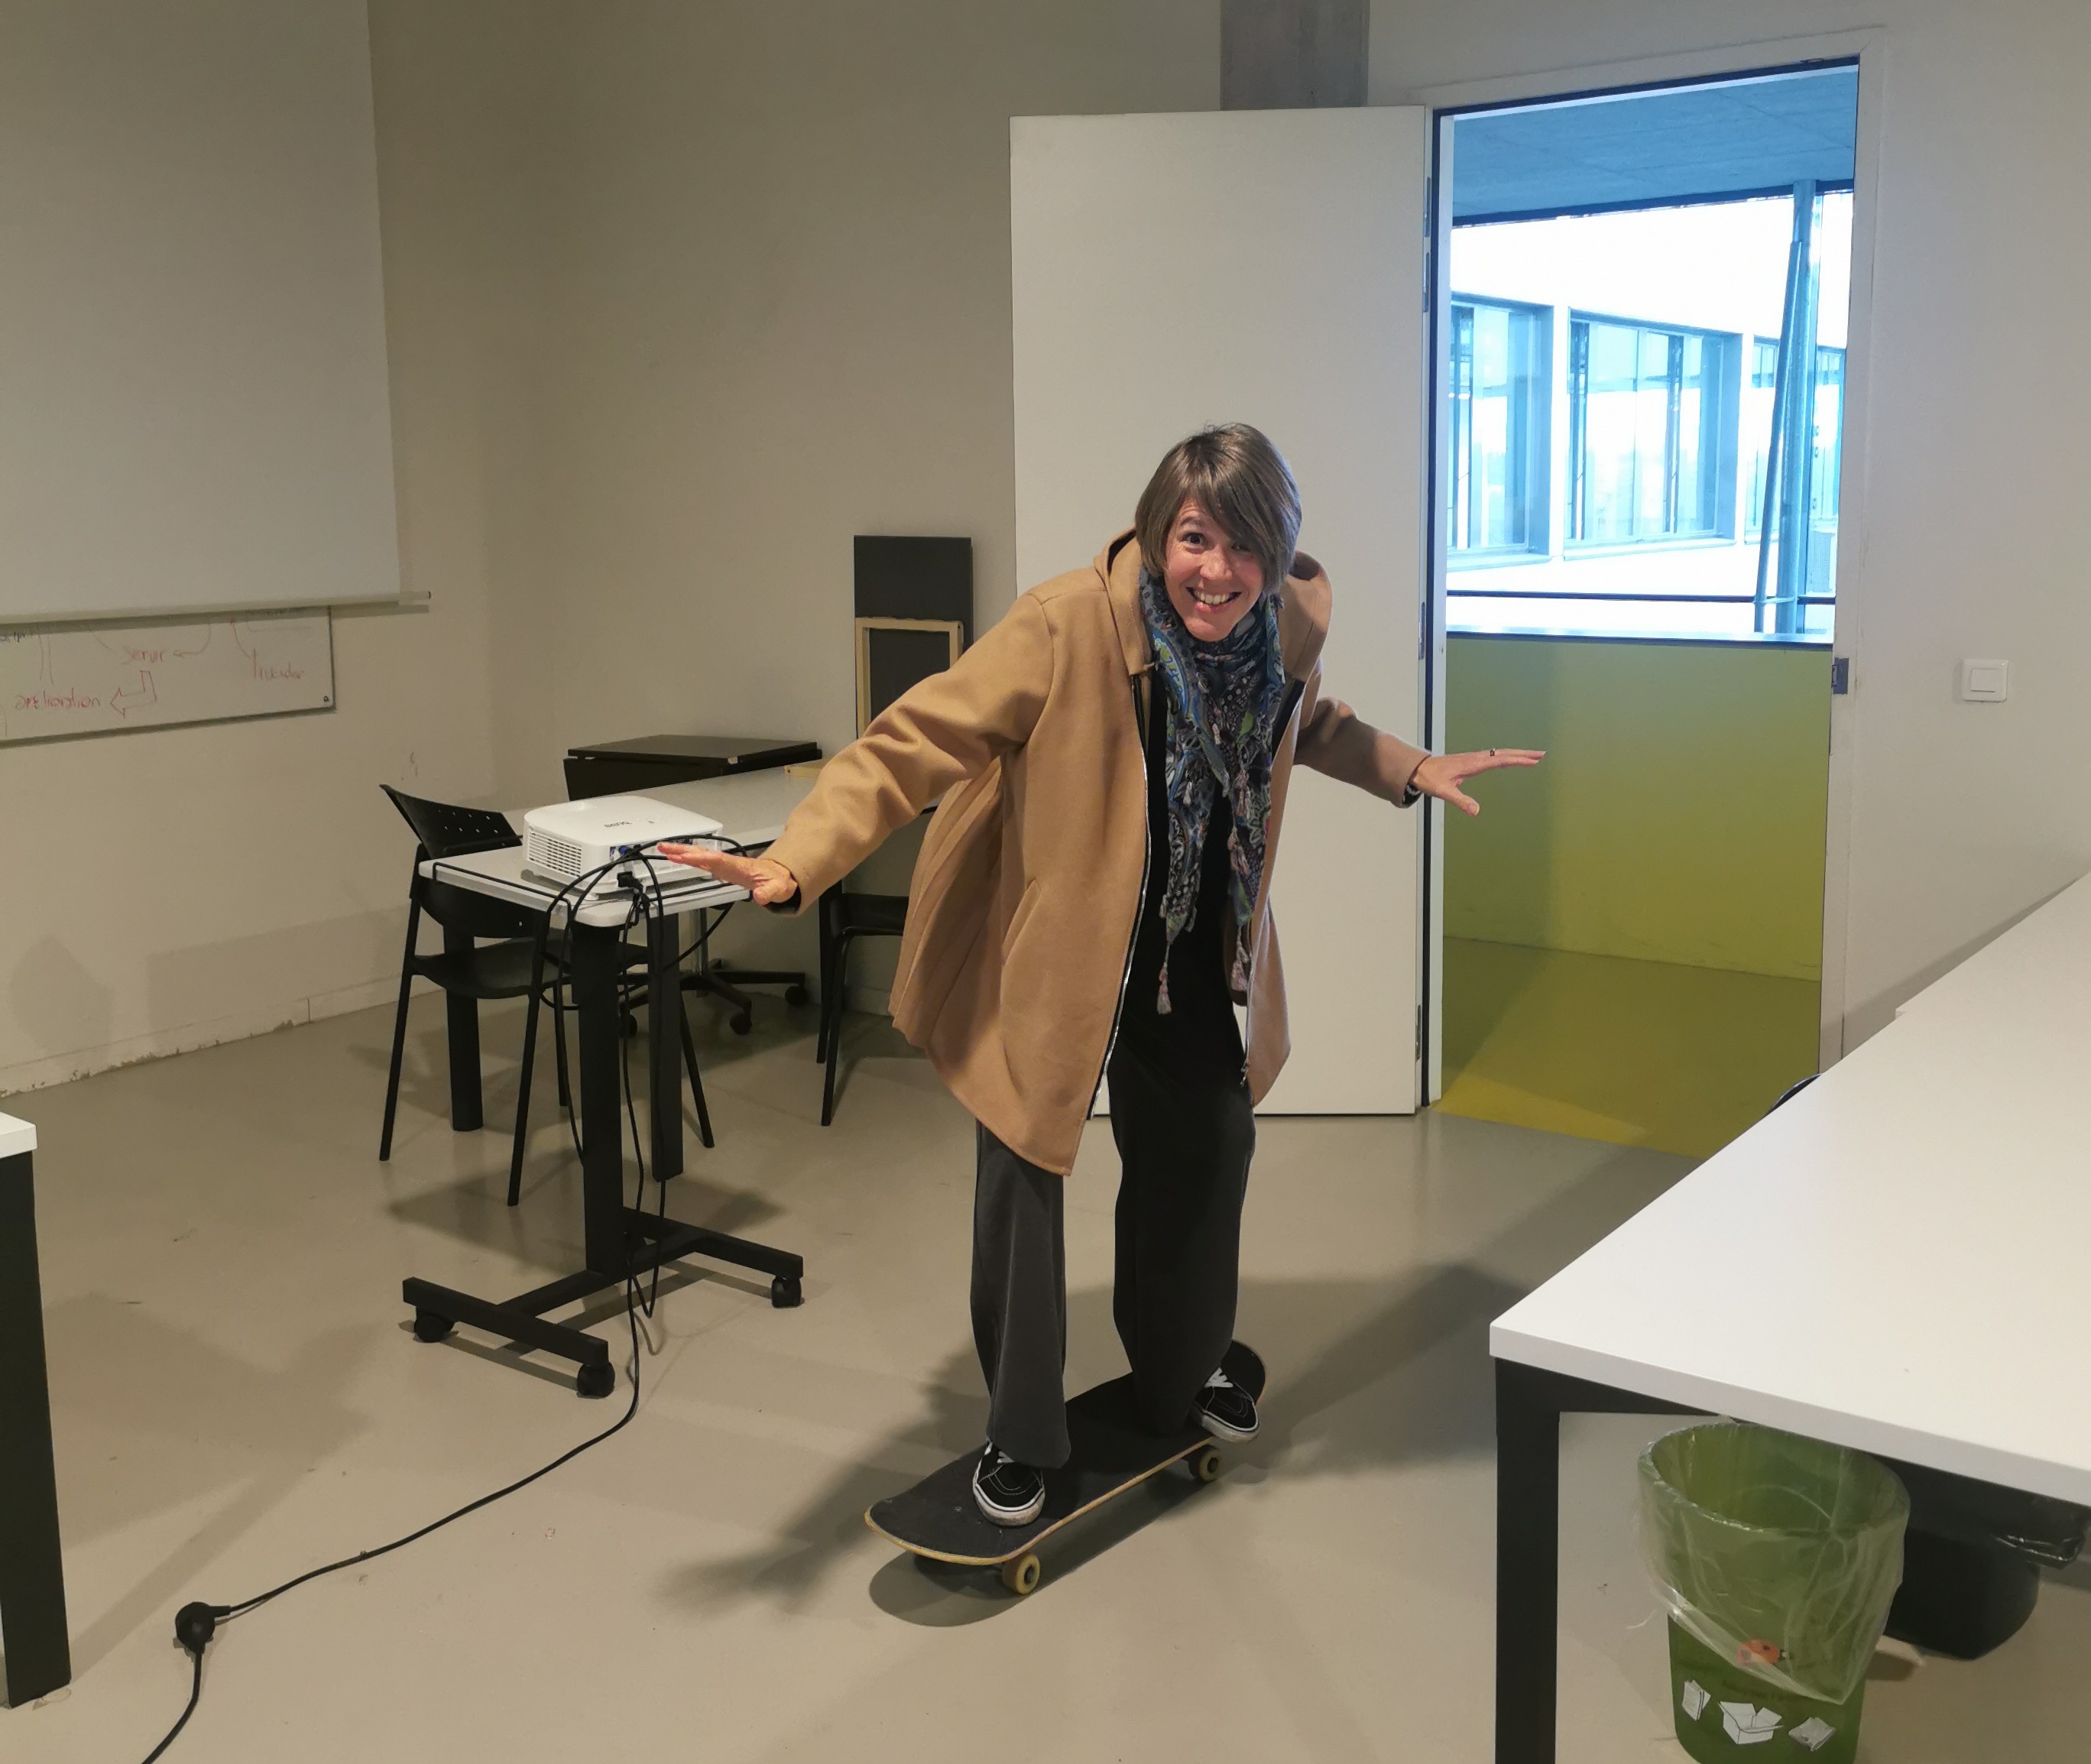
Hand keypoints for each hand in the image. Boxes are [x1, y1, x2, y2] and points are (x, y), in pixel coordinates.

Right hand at [655, 844, 799, 904]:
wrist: (781, 877)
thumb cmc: (778, 881)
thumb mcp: (779, 889)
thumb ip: (770, 892)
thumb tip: (760, 896)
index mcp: (740, 866)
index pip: (718, 860)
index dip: (702, 858)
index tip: (687, 856)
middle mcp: (730, 863)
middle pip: (704, 854)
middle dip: (684, 850)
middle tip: (665, 847)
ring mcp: (725, 865)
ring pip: (701, 856)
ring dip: (683, 852)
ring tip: (665, 850)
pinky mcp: (723, 869)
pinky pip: (703, 862)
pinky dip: (690, 859)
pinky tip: (678, 859)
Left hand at [1411, 747, 1543, 815]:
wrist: (1418, 769)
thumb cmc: (1430, 778)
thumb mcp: (1444, 792)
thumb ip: (1460, 801)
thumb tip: (1476, 811)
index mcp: (1473, 764)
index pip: (1500, 760)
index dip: (1517, 760)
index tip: (1533, 761)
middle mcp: (1475, 758)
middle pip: (1504, 754)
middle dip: (1523, 754)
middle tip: (1541, 755)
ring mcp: (1474, 759)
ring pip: (1500, 754)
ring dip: (1516, 754)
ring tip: (1532, 756)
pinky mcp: (1471, 761)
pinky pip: (1493, 756)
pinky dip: (1506, 757)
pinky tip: (1509, 760)